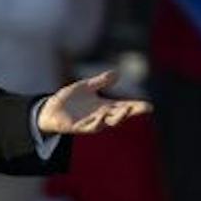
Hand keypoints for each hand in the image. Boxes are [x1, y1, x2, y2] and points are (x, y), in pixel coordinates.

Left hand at [37, 68, 152, 136]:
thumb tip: (117, 73)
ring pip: (107, 123)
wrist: (50, 110)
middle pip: (120, 115)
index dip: (136, 106)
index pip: (124, 106)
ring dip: (117, 118)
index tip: (149, 106)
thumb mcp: (86, 87)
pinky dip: (96, 123)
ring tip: (125, 110)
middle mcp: (100, 116)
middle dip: (132, 112)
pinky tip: (101, 117)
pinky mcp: (78, 127)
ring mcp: (90, 122)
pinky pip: (90, 128)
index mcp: (104, 106)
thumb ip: (100, 81)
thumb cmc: (69, 99)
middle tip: (144, 108)